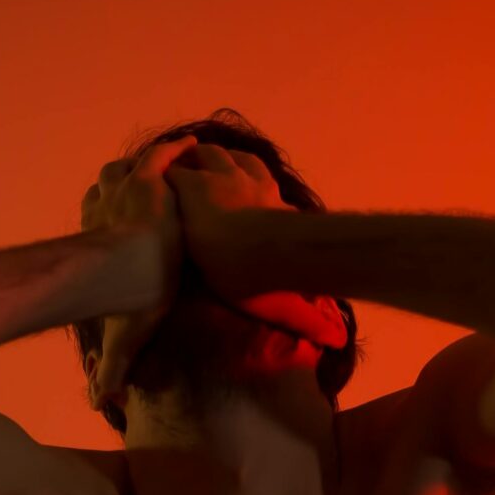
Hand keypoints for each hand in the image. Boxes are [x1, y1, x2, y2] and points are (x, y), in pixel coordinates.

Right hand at [80, 135, 195, 404]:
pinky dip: (174, 150)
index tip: (128, 223)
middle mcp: (105, 206)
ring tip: (173, 170)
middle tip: (153, 194)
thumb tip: (98, 405)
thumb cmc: (123, 302)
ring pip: (134, 167)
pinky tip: (189, 148)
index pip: (96, 214)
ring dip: (149, 167)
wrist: (132, 271)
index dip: (110, 215)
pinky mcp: (148, 177)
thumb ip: (111, 366)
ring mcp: (126, 187)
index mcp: (97, 236)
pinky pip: (162, 155)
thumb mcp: (121, 336)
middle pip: (111, 187)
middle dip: (127, 187)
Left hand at [163, 144, 348, 350]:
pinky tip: (158, 174)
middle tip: (209, 163)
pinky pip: (175, 166)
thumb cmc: (268, 276)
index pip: (266, 182)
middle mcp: (248, 183)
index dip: (256, 180)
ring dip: (197, 156)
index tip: (250, 185)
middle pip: (237, 158)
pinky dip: (168, 168)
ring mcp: (219, 178)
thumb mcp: (287, 296)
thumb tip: (336, 341)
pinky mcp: (192, 182)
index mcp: (271, 205)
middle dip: (225, 159)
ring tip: (185, 162)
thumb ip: (308, 316)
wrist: (247, 254)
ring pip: (208, 153)